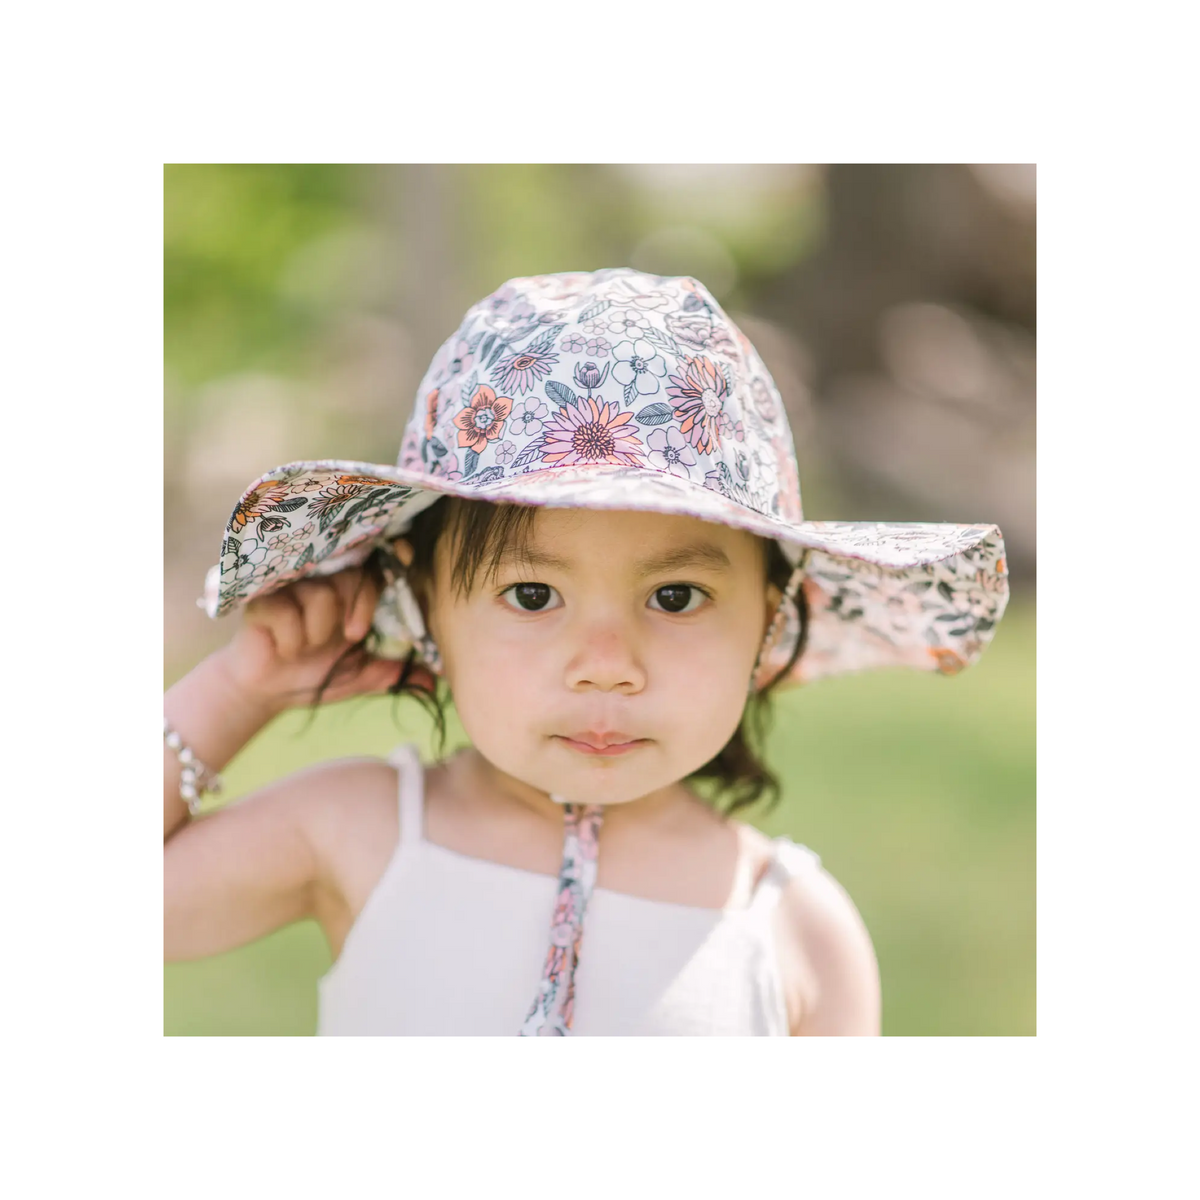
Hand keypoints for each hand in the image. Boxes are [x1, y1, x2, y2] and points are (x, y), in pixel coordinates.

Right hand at [217, 546, 431, 711]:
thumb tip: (434, 682)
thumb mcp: (360, 676)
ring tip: (306, 648)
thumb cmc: (314, 675)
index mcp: (350, 598)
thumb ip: (393, 672)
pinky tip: (284, 649)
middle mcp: (323, 586)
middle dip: (359, 606)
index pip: (375, 569)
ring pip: (321, 595)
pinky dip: (291, 640)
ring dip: (318, 633)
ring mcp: (291, 589)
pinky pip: (287, 613)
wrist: (268, 693)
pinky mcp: (263, 601)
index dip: (392, 558)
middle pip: (352, 576)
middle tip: (352, 635)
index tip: (406, 554)